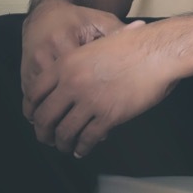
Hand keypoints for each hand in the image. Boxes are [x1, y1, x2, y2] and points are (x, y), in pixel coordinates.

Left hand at [23, 16, 175, 157]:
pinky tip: (84, 148)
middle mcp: (73, 84)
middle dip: (43, 132)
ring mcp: (90, 101)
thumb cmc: (138, 45)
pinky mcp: (109, 116)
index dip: (32, 109)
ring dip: (62, 144)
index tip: (34, 117)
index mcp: (67, 64)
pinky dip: (83, 147)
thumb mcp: (98, 45)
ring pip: (64, 132)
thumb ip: (82, 61)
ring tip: (65, 146)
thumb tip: (75, 77)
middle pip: (44, 117)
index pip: (35, 92)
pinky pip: (88, 138)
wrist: (160, 51)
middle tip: (47, 137)